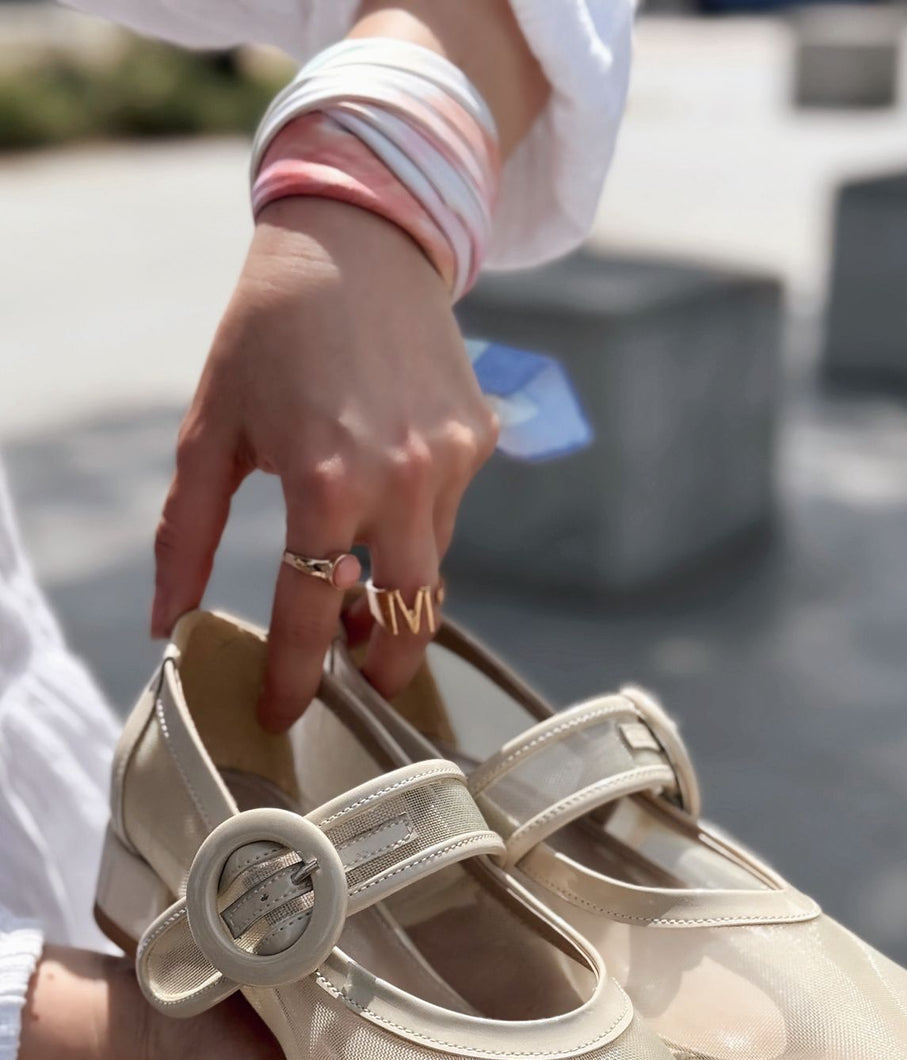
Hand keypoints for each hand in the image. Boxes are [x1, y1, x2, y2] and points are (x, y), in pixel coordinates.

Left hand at [151, 198, 497, 727]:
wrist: (359, 239)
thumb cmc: (269, 329)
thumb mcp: (211, 428)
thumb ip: (190, 531)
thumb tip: (169, 619)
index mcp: (326, 481)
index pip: (310, 616)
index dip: (294, 679)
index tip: (281, 714)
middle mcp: (402, 479)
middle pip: (408, 620)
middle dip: (382, 669)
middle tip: (352, 680)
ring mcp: (451, 462)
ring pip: (432, 568)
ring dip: (395, 593)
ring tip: (355, 582)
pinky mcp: (478, 441)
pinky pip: (451, 514)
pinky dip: (418, 527)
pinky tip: (384, 492)